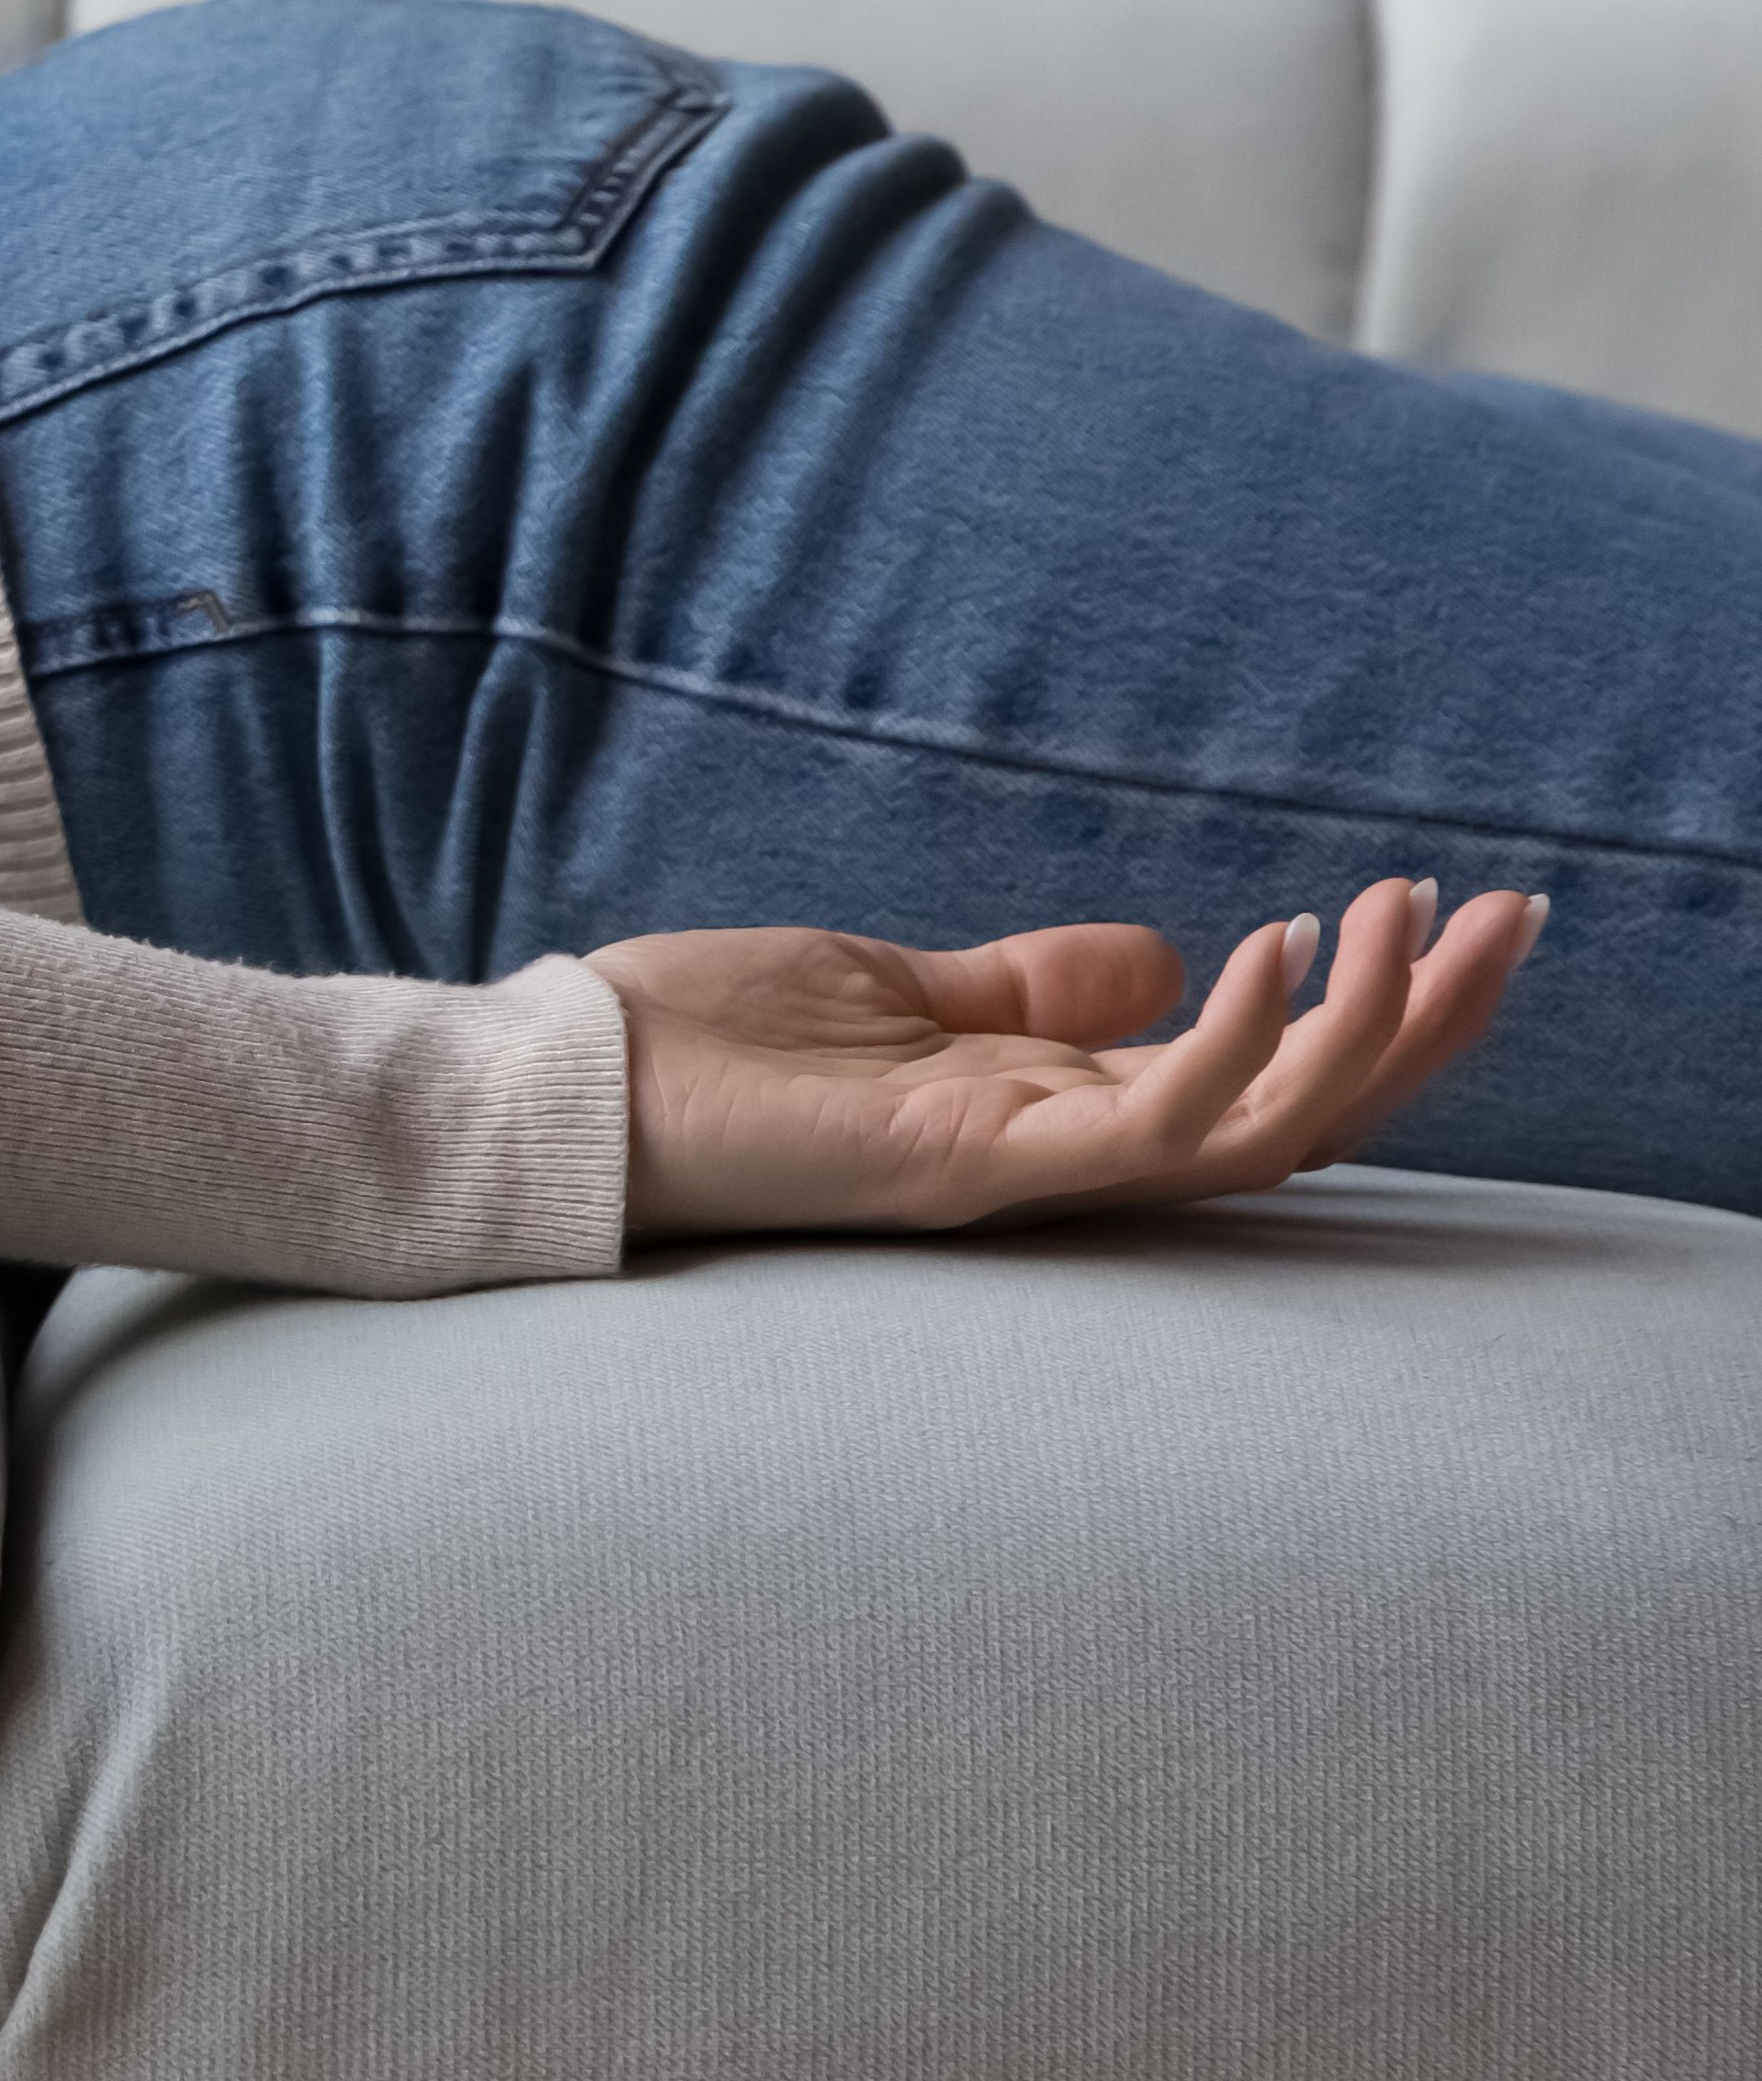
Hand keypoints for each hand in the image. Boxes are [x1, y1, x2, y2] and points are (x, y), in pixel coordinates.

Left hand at [601, 874, 1544, 1244]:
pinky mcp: (967, 1168)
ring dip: (1365, 1029)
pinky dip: (1225, 1042)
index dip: (1358, 1011)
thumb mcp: (895, 989)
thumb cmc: (703, 1047)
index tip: (1424, 912)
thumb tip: (1166, 956)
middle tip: (1514, 916)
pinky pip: (1144, 1125)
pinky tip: (1273, 950)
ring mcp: (1021, 1168)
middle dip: (1422, 1024)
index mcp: (1048, 1107)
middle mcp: (1059, 1150)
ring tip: (1425, 922)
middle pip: (1298, 1115)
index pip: (1254, 1079)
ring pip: (1260, 1131)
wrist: (566, 1094)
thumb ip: (1030, 987)